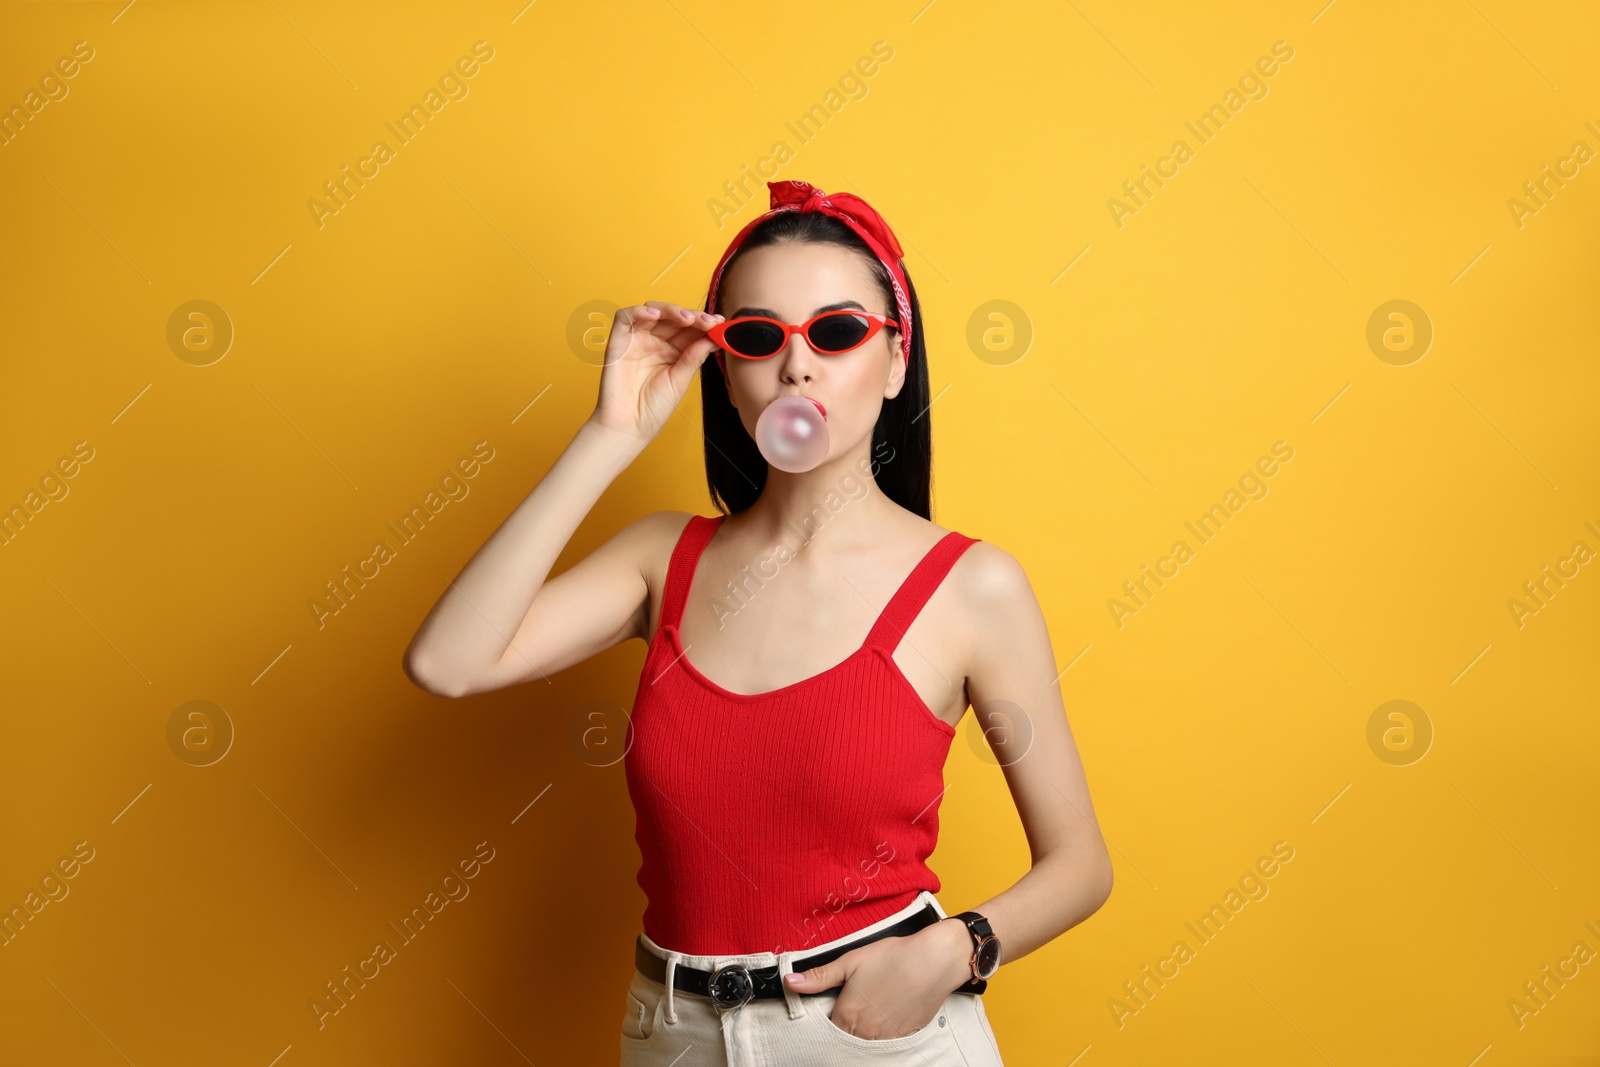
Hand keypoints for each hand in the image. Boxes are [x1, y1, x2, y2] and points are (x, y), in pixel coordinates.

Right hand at [589, 301, 724, 442]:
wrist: (630, 428)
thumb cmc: (653, 409)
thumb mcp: (680, 380)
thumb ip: (694, 356)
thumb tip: (714, 337)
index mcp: (671, 352)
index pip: (688, 329)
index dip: (704, 323)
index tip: (720, 323)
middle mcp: (654, 343)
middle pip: (672, 317)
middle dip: (692, 316)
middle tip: (708, 322)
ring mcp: (636, 340)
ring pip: (652, 311)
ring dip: (671, 310)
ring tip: (687, 319)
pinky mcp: (618, 342)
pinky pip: (624, 317)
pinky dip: (639, 312)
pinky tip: (655, 316)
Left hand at [782, 918, 971, 1040]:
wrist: (934, 961)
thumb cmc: (892, 957)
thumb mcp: (850, 961)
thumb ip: (819, 977)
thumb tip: (789, 982)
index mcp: (847, 1015)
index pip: (828, 1029)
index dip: (830, 1017)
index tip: (836, 1004)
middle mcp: (865, 1032)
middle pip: (846, 1039)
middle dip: (846, 1027)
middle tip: (856, 1005)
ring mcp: (886, 1038)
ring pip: (866, 1043)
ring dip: (864, 1031)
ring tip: (872, 1008)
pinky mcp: (905, 1037)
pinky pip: (887, 1044)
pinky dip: (883, 1033)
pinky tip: (888, 1012)